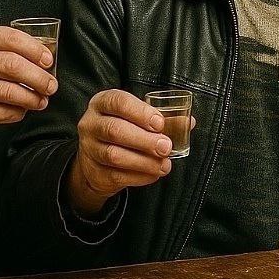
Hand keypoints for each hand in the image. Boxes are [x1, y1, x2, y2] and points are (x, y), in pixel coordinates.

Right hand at [0, 25, 56, 145]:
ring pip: (10, 91)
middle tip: (51, 85)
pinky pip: (0, 112)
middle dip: (39, 77)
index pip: (11, 38)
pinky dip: (16, 112)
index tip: (49, 61)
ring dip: (32, 98)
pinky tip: (21, 111)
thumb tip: (42, 56)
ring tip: (41, 100)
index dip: (36, 50)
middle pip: (13, 66)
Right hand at [67, 89, 177, 215]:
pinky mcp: (94, 171)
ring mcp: (89, 148)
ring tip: (164, 164)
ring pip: (114, 155)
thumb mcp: (139, 118)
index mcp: (103, 102)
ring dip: (144, 161)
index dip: (140, 112)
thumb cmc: (124, 129)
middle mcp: (91, 123)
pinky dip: (140, 176)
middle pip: (115, 130)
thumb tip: (189, 122)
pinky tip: (154, 173)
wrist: (97, 158)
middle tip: (166, 147)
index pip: (118, 102)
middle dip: (144, 140)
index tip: (160, 123)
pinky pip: (117, 175)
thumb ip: (164, 119)